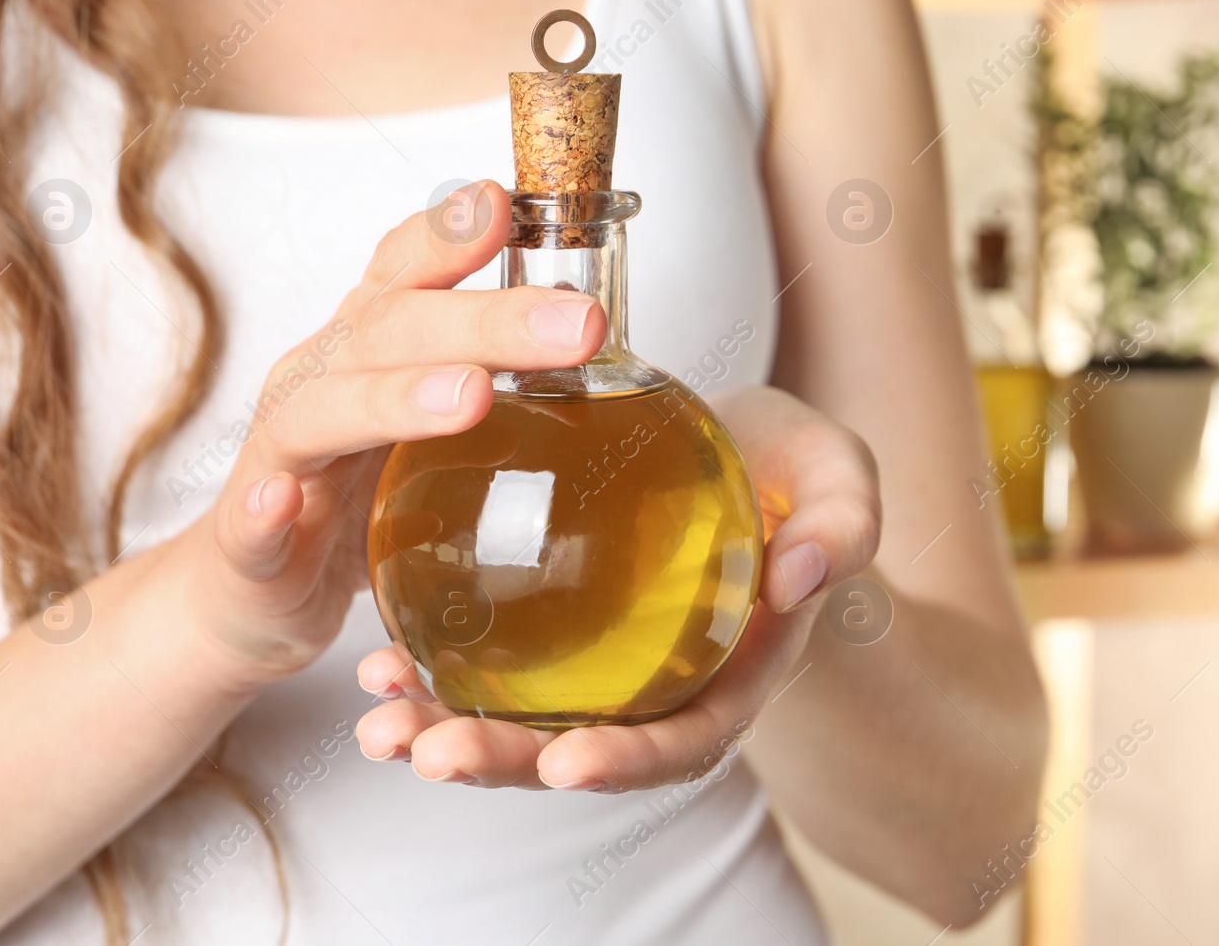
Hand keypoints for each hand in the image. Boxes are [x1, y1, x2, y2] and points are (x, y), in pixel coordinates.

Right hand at [152, 180, 607, 688]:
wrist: (253, 587)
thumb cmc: (352, 493)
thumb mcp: (427, 423)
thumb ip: (501, 375)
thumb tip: (605, 344)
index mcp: (367, 347)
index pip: (405, 271)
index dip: (450, 234)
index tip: (504, 206)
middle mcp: (319, 382)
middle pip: (392, 331)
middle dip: (487, 321)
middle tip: (576, 325)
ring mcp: (280, 459)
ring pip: (325, 413)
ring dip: (397, 399)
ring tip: (470, 397)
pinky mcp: (252, 546)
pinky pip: (250, 525)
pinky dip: (262, 511)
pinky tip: (282, 501)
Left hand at [353, 385, 880, 789]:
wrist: (745, 455)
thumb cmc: (794, 477)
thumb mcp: (836, 484)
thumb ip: (840, 529)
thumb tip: (799, 578)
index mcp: (730, 677)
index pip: (682, 741)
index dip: (626, 761)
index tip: (565, 762)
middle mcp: (658, 690)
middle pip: (579, 749)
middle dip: (501, 762)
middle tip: (426, 749)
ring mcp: (600, 669)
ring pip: (519, 720)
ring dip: (445, 728)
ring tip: (378, 718)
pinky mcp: (555, 632)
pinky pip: (490, 664)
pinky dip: (434, 671)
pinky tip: (379, 660)